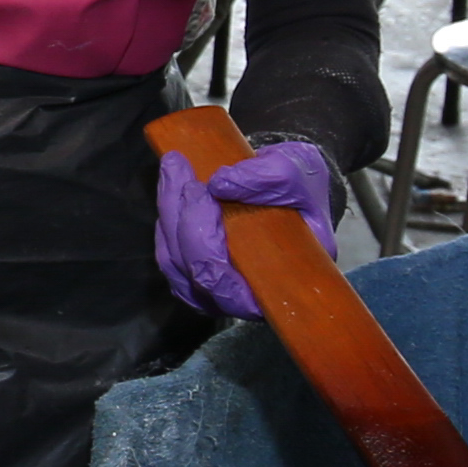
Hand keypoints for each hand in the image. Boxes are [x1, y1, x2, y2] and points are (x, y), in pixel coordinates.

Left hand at [154, 136, 335, 318]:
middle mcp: (245, 298)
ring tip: (174, 168)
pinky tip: (172, 189)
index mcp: (281, 285)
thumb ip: (271, 177)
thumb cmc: (301, 190)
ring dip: (169, 213)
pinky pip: (168, 255)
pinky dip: (165, 220)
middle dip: (184, 217)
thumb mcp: (302, 170)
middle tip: (180, 168)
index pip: (233, 292)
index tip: (205, 192)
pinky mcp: (196, 273)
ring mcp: (217, 289)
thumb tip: (221, 184)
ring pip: (176, 263)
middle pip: (197, 274)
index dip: (208, 249)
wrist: (288, 189)